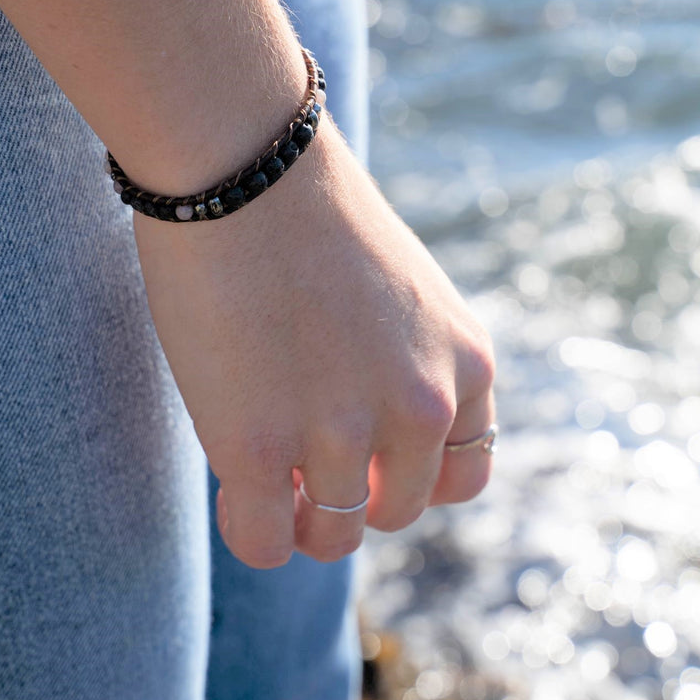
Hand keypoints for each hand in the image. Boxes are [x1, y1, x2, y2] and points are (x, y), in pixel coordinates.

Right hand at [133, 113, 495, 568]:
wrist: (243, 158)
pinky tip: (233, 487)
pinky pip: (262, 542)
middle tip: (302, 460)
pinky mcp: (256, 445)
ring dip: (299, 516)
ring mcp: (338, 432)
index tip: (367, 457)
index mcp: (466, 363)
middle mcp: (419, 407)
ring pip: (331, 537)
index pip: (464, 474)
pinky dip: (251, 531)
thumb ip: (410, 364)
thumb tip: (375, 449)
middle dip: (353, 497)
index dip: (410, 474)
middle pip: (397, 510)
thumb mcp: (404, 291)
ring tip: (265, 473)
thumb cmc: (311, 208)